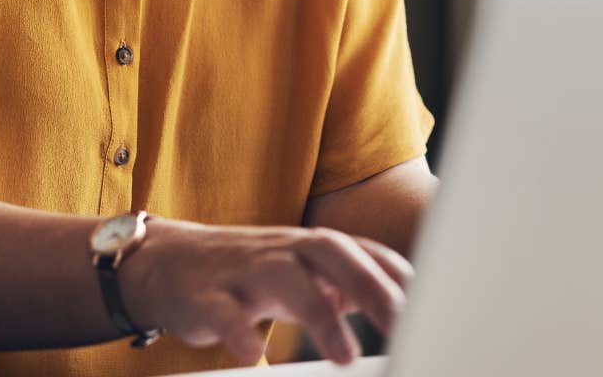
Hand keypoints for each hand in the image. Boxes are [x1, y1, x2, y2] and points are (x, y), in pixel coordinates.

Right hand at [118, 217, 411, 365]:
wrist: (168, 263)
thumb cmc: (250, 273)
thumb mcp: (307, 275)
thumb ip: (352, 285)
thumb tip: (406, 302)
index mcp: (313, 248)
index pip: (367, 254)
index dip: (400, 280)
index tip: (434, 310)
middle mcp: (284, 251)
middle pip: (333, 253)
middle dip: (370, 285)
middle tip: (403, 324)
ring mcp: (244, 270)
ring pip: (284, 277)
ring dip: (317, 314)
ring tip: (344, 355)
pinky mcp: (205, 295)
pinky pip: (222, 310)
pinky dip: (239, 330)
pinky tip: (255, 354)